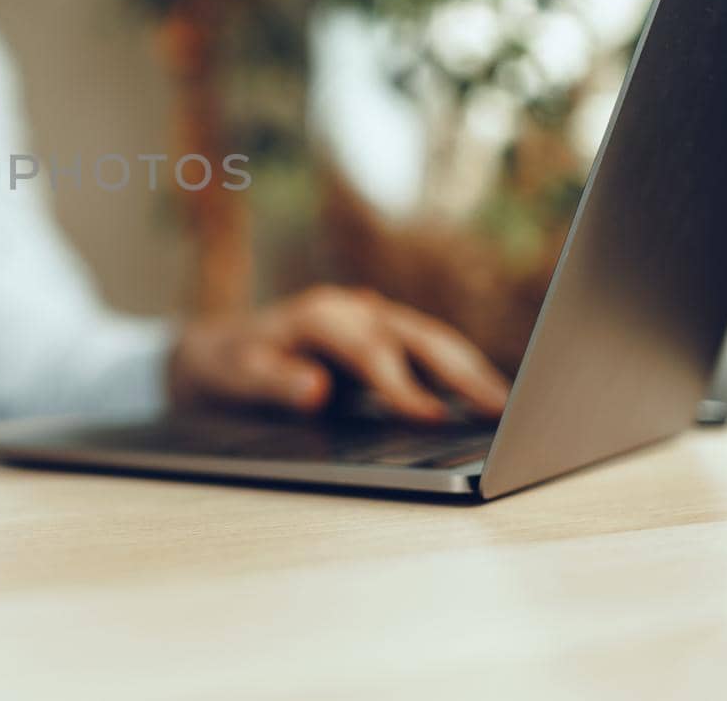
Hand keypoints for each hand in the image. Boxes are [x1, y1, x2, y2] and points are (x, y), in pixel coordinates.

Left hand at [168, 286, 509, 422]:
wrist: (218, 347)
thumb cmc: (229, 363)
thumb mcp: (238, 375)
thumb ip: (275, 382)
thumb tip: (315, 389)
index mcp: (321, 315)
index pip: (372, 351)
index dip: (402, 385)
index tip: (431, 418)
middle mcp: (354, 308)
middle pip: (417, 337)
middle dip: (460, 372)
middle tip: (502, 410)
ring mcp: (372, 318)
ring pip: (431, 340)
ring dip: (469, 370)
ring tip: (508, 408)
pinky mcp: (382, 335)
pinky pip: (426, 350)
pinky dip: (457, 371)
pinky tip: (483, 400)